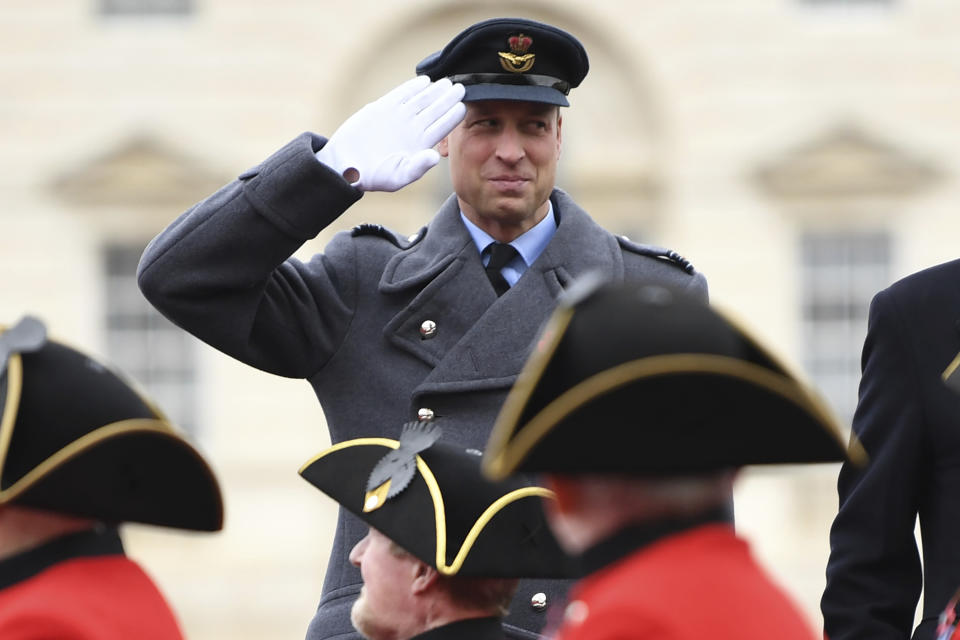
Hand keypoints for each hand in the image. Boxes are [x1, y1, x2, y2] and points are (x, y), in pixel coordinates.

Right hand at [315, 76, 465, 191]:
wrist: (346, 165)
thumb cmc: (374, 176)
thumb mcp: (398, 176)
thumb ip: (418, 167)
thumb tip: (435, 157)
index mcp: (420, 144)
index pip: (441, 127)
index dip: (452, 116)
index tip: (463, 106)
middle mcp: (412, 129)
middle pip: (435, 110)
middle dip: (448, 99)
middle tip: (461, 87)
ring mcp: (398, 117)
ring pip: (421, 100)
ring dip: (434, 91)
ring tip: (447, 82)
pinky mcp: (382, 109)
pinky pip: (401, 95)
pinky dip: (412, 88)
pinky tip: (424, 81)